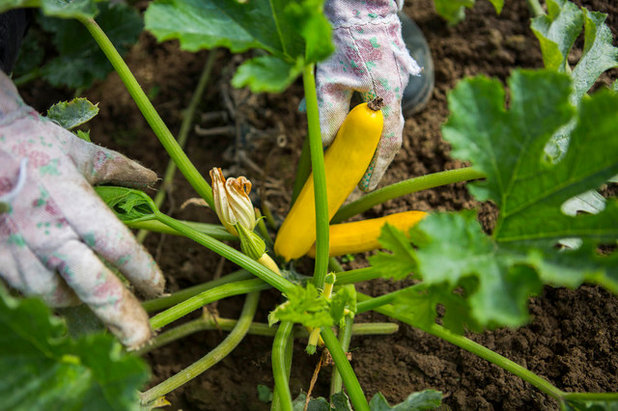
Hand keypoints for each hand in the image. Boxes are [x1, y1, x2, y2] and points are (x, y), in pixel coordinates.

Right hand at [0, 71, 163, 348]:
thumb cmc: (31, 145)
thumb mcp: (81, 153)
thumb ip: (121, 169)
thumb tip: (152, 180)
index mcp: (75, 204)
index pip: (118, 247)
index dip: (142, 271)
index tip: (159, 286)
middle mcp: (48, 234)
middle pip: (93, 286)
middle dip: (121, 316)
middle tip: (142, 339)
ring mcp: (18, 251)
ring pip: (56, 296)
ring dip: (80, 301)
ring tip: (97, 301)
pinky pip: (25, 290)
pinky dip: (47, 293)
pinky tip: (60, 289)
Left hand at [316, 0, 419, 190]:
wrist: (361, 3)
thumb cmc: (345, 39)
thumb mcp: (330, 79)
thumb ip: (329, 114)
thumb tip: (326, 145)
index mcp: (387, 98)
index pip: (388, 144)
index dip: (377, 168)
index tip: (365, 186)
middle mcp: (394, 91)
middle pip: (387, 133)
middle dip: (371, 155)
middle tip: (355, 171)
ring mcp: (391, 80)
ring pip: (379, 116)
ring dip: (364, 135)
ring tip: (346, 147)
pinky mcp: (382, 70)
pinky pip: (373, 101)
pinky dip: (360, 115)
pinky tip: (340, 112)